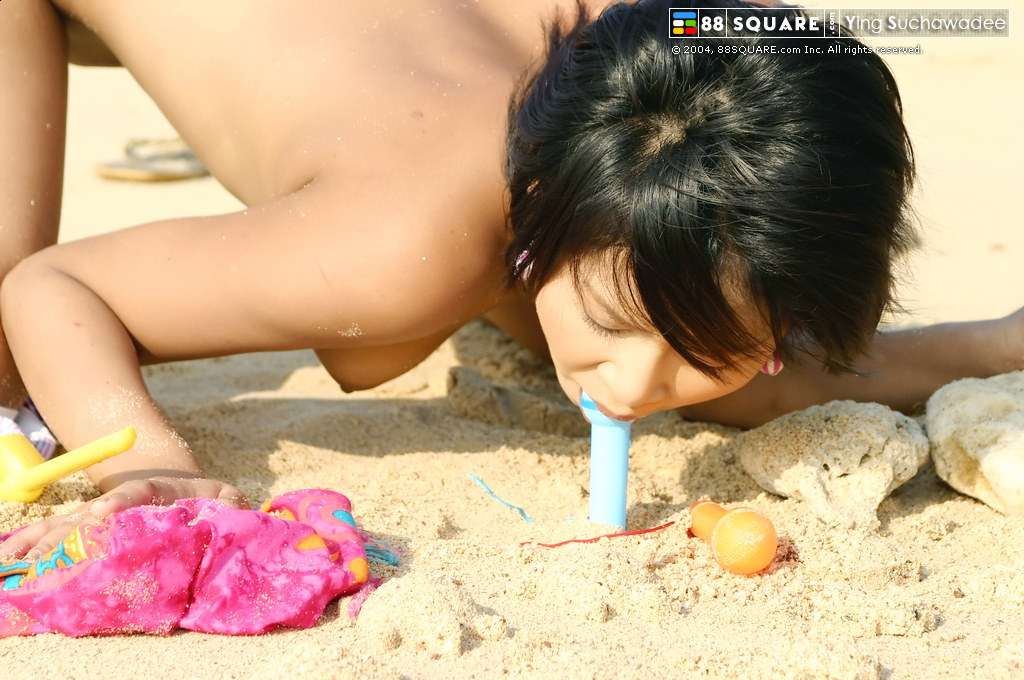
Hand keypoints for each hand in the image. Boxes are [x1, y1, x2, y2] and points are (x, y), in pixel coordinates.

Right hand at [0, 476, 248, 561]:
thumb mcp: (224, 497)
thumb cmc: (206, 501)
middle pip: (91, 516)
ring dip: (44, 545)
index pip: (139, 492)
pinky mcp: (85, 533)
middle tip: (51, 554)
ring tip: (23, 564)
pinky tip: (12, 560)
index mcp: (157, 492)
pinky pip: (51, 536)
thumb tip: (232, 511)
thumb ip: (231, 502)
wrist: (181, 494)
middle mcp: (121, 506)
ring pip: (66, 528)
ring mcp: (98, 519)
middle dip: (72, 533)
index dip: (121, 500)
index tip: (103, 513)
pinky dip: (29, 546)